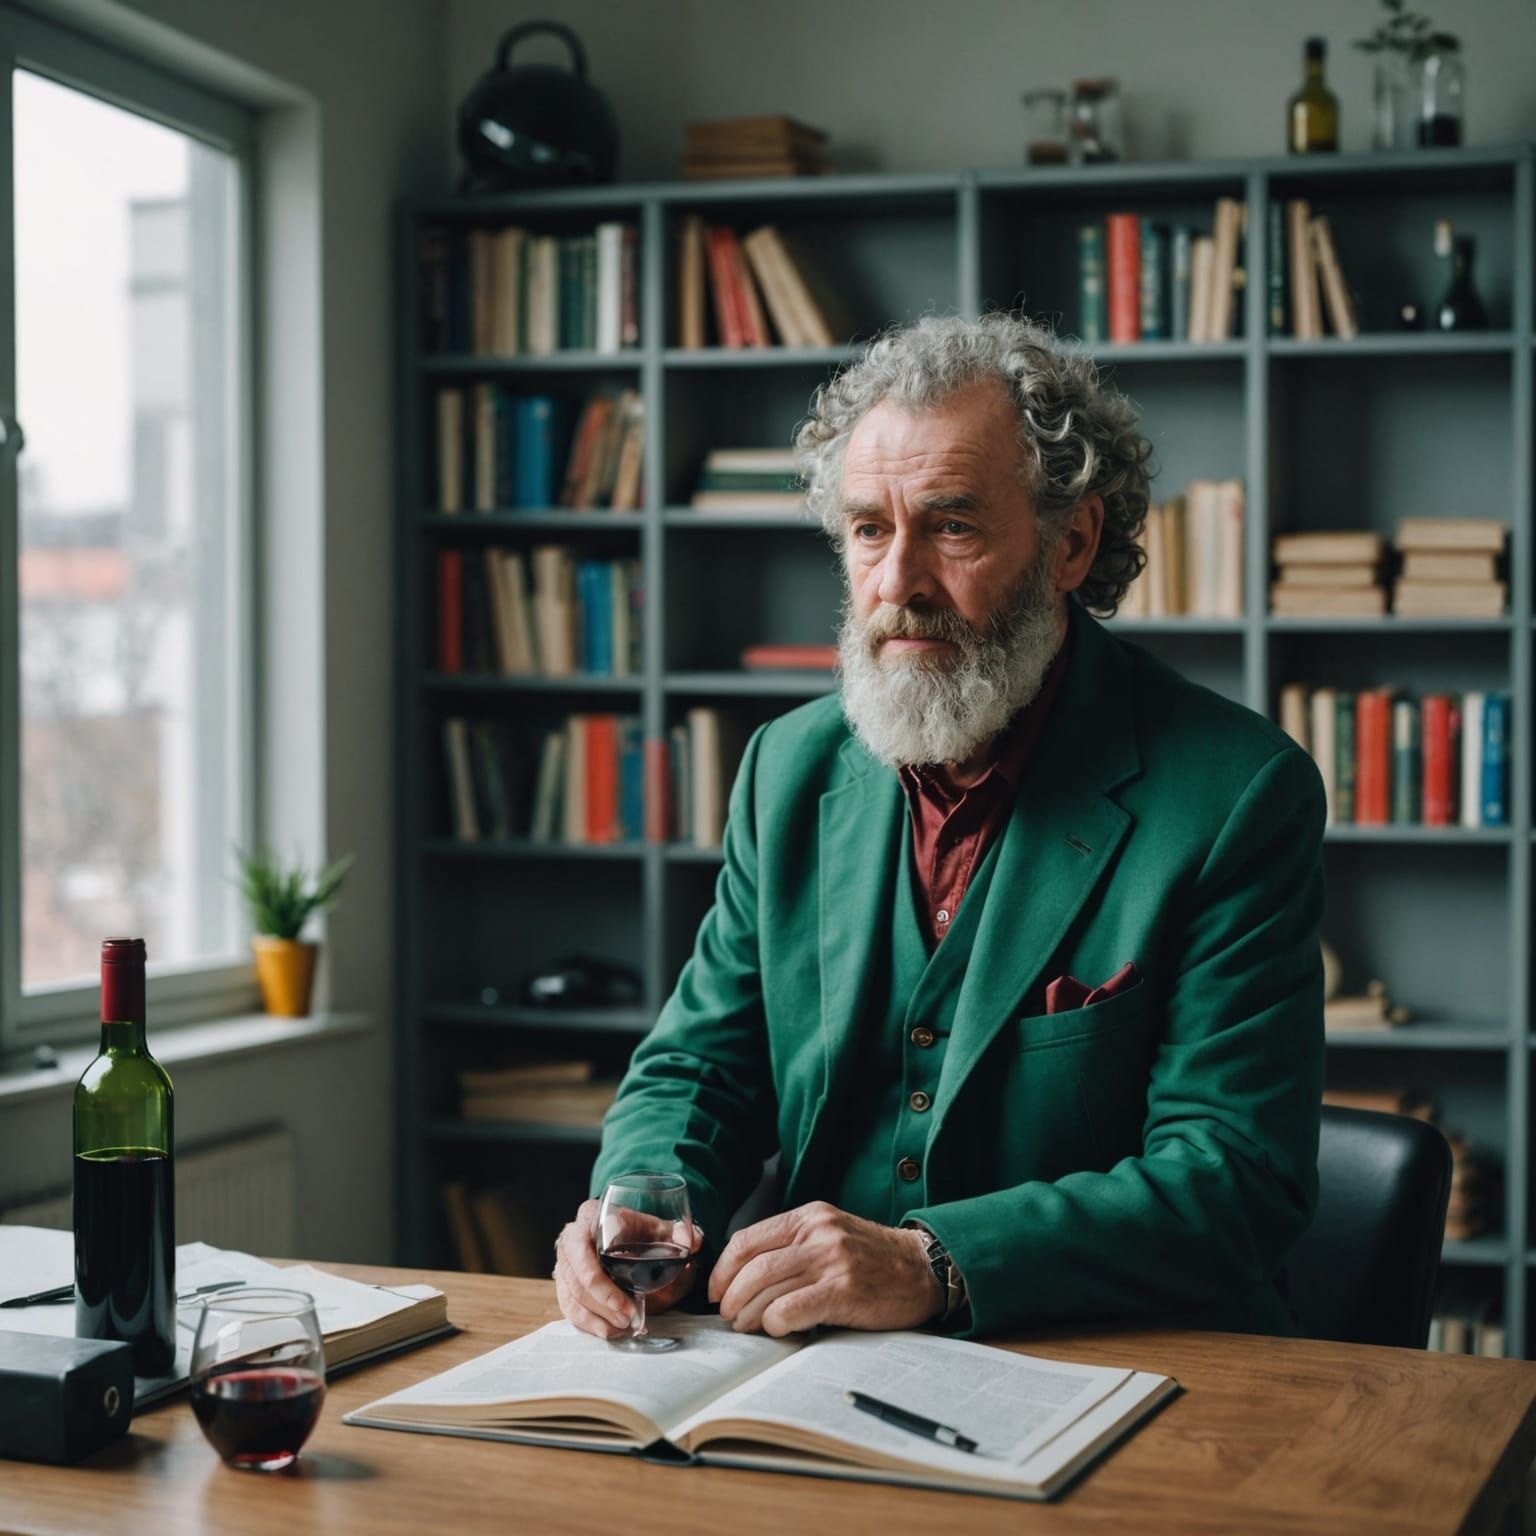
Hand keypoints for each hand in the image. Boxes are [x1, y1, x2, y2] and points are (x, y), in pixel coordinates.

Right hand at [553, 1197, 703, 1338]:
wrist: (624, 1233)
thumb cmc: (640, 1230)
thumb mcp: (659, 1226)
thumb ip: (679, 1232)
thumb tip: (690, 1242)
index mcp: (591, 1216)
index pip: (586, 1247)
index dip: (604, 1281)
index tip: (629, 1303)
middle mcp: (571, 1238)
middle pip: (577, 1278)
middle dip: (604, 1304)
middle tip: (629, 1319)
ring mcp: (564, 1263)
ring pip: (572, 1296)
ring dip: (597, 1318)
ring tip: (623, 1328)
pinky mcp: (564, 1284)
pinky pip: (569, 1308)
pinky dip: (589, 1324)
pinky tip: (610, 1331)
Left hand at [707, 1202, 942, 1336]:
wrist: (923, 1268)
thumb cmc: (872, 1259)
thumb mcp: (830, 1236)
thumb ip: (793, 1247)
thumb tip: (743, 1278)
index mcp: (809, 1217)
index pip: (746, 1239)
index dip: (723, 1270)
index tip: (716, 1291)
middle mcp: (818, 1234)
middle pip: (752, 1266)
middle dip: (731, 1297)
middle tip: (730, 1317)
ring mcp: (832, 1260)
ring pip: (766, 1288)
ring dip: (748, 1314)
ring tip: (749, 1327)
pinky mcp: (845, 1290)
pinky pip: (791, 1308)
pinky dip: (775, 1322)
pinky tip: (780, 1329)